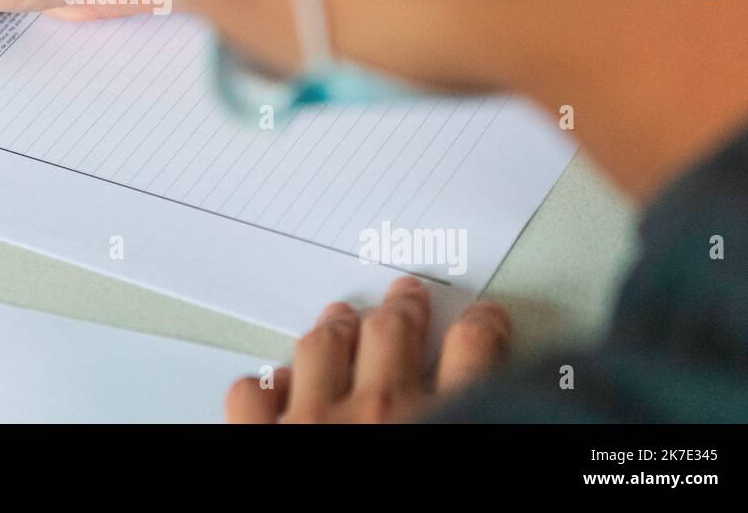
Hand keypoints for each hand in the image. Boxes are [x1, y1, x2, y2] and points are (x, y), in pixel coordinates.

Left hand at [225, 277, 511, 422]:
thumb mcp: (472, 453)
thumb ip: (483, 415)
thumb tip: (494, 405)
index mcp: (448, 420)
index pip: (477, 354)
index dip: (482, 329)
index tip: (485, 318)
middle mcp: (383, 412)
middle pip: (392, 335)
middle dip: (400, 311)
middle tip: (405, 295)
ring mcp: (315, 422)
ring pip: (321, 349)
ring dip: (332, 332)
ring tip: (338, 318)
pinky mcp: (260, 439)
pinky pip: (253, 397)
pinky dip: (263, 388)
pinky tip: (271, 385)